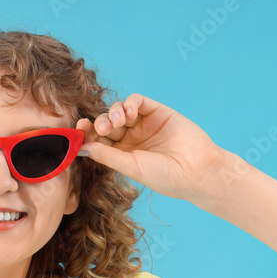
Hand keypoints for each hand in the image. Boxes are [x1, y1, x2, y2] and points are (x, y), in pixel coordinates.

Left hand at [77, 94, 228, 201]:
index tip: (79, 131)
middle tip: (100, 128)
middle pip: (106, 124)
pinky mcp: (157, 111)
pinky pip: (138, 101)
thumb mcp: (131, 167)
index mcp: (122, 154)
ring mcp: (143, 124)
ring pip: (119, 110)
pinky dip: (130, 104)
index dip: (87, 134)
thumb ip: (107, 155)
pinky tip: (130, 113)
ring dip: (113, 112)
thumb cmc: (165, 176)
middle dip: (99, 123)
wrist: (197, 171)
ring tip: (117, 122)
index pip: (98, 140)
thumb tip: (80, 148)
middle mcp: (130, 138)